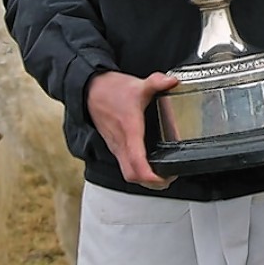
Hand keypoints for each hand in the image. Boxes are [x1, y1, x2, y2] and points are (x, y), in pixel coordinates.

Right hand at [86, 70, 179, 189]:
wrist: (90, 90)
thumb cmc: (112, 90)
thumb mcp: (138, 85)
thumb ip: (157, 83)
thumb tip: (173, 81)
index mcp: (129, 130)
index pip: (137, 162)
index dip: (151, 176)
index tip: (166, 177)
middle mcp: (121, 143)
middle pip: (132, 175)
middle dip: (151, 183)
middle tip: (169, 178)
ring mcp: (116, 146)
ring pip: (127, 172)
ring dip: (144, 178)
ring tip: (163, 175)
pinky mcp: (115, 145)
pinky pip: (125, 164)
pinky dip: (137, 170)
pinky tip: (149, 164)